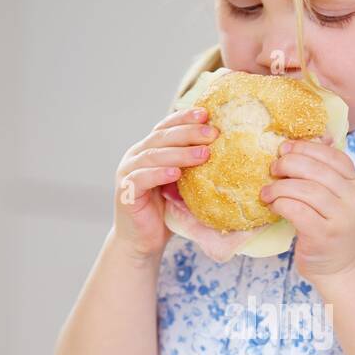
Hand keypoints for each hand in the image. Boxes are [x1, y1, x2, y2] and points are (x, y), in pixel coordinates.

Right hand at [112, 106, 218, 261]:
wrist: (143, 241)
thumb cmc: (166, 212)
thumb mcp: (183, 187)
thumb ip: (194, 169)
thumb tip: (229, 156)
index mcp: (149, 149)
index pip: (166, 127)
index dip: (185, 118)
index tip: (207, 113)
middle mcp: (136, 156)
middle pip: (162, 137)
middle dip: (188, 133)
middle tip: (212, 133)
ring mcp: (128, 172)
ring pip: (153, 155)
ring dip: (180, 153)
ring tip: (203, 154)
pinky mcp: (125, 191)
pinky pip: (142, 178)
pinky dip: (159, 173)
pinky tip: (176, 173)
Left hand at [260, 136, 354, 279]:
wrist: (340, 267)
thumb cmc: (330, 228)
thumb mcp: (335, 199)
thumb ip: (321, 176)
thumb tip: (290, 147)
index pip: (333, 155)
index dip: (305, 148)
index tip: (284, 149)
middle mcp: (353, 199)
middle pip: (317, 170)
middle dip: (289, 164)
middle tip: (273, 169)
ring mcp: (340, 218)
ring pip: (307, 190)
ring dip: (280, 187)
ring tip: (267, 192)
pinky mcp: (324, 235)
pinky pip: (298, 211)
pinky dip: (281, 205)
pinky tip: (273, 207)